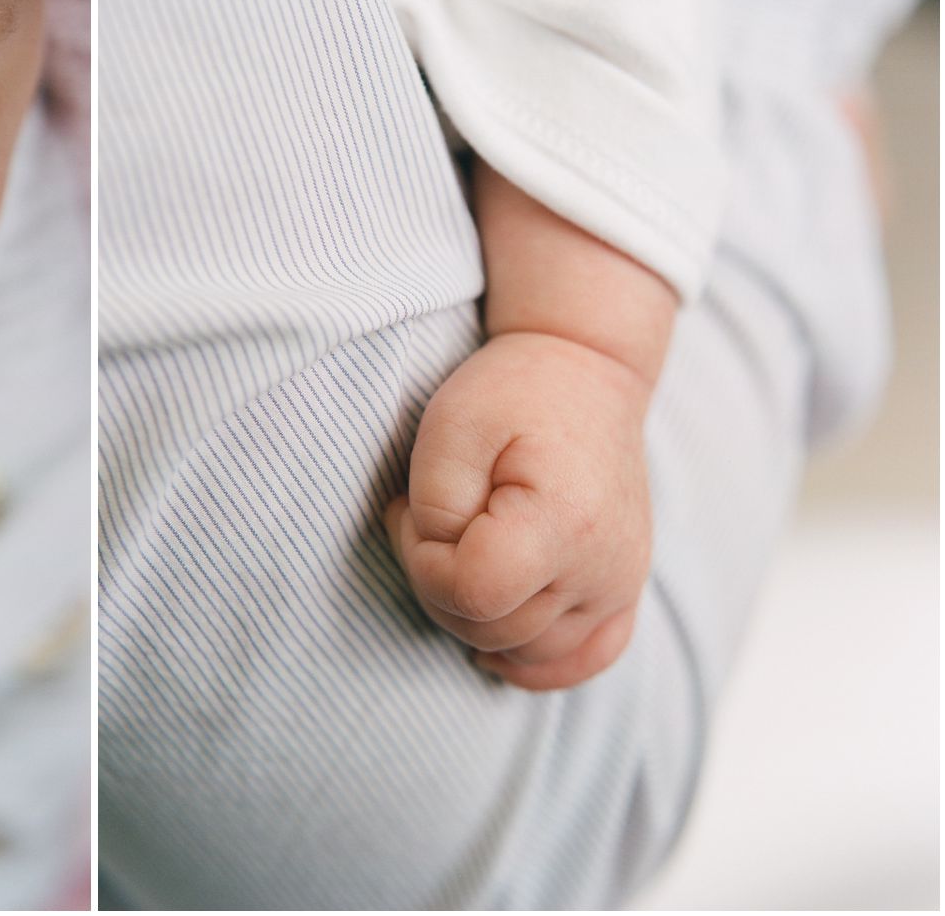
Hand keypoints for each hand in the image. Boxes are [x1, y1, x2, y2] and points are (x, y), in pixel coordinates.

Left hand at [385, 330, 652, 690]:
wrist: (586, 369)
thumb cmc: (512, 391)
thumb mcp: (450, 426)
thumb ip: (436, 509)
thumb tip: (441, 568)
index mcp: (563, 521)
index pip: (471, 591)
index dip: (421, 559)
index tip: (411, 510)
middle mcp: (604, 567)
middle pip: (493, 629)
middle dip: (436, 582)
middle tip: (428, 520)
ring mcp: (619, 584)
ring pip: (526, 652)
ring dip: (475, 615)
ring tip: (462, 549)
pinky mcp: (622, 590)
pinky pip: (586, 659)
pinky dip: (536, 664)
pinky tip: (496, 644)